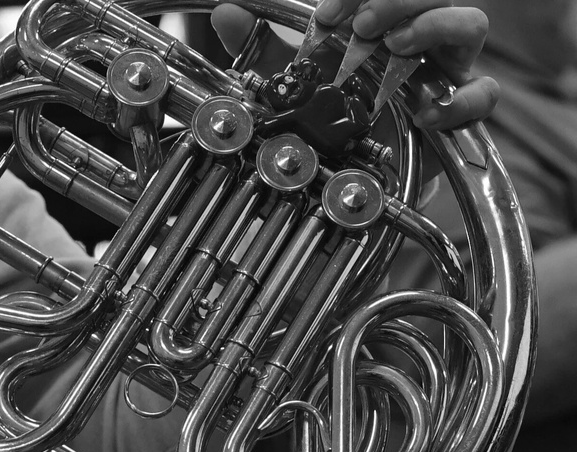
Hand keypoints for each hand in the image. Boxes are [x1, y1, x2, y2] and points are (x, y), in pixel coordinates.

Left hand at [211, 1, 499, 129]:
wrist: (348, 177)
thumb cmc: (324, 121)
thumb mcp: (285, 83)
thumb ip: (257, 48)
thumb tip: (227, 13)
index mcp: (379, 24)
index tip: (327, 14)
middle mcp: (415, 41)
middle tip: (362, 25)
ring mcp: (439, 73)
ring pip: (470, 24)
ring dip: (434, 26)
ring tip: (396, 45)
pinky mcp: (454, 114)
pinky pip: (484, 95)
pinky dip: (463, 98)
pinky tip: (426, 110)